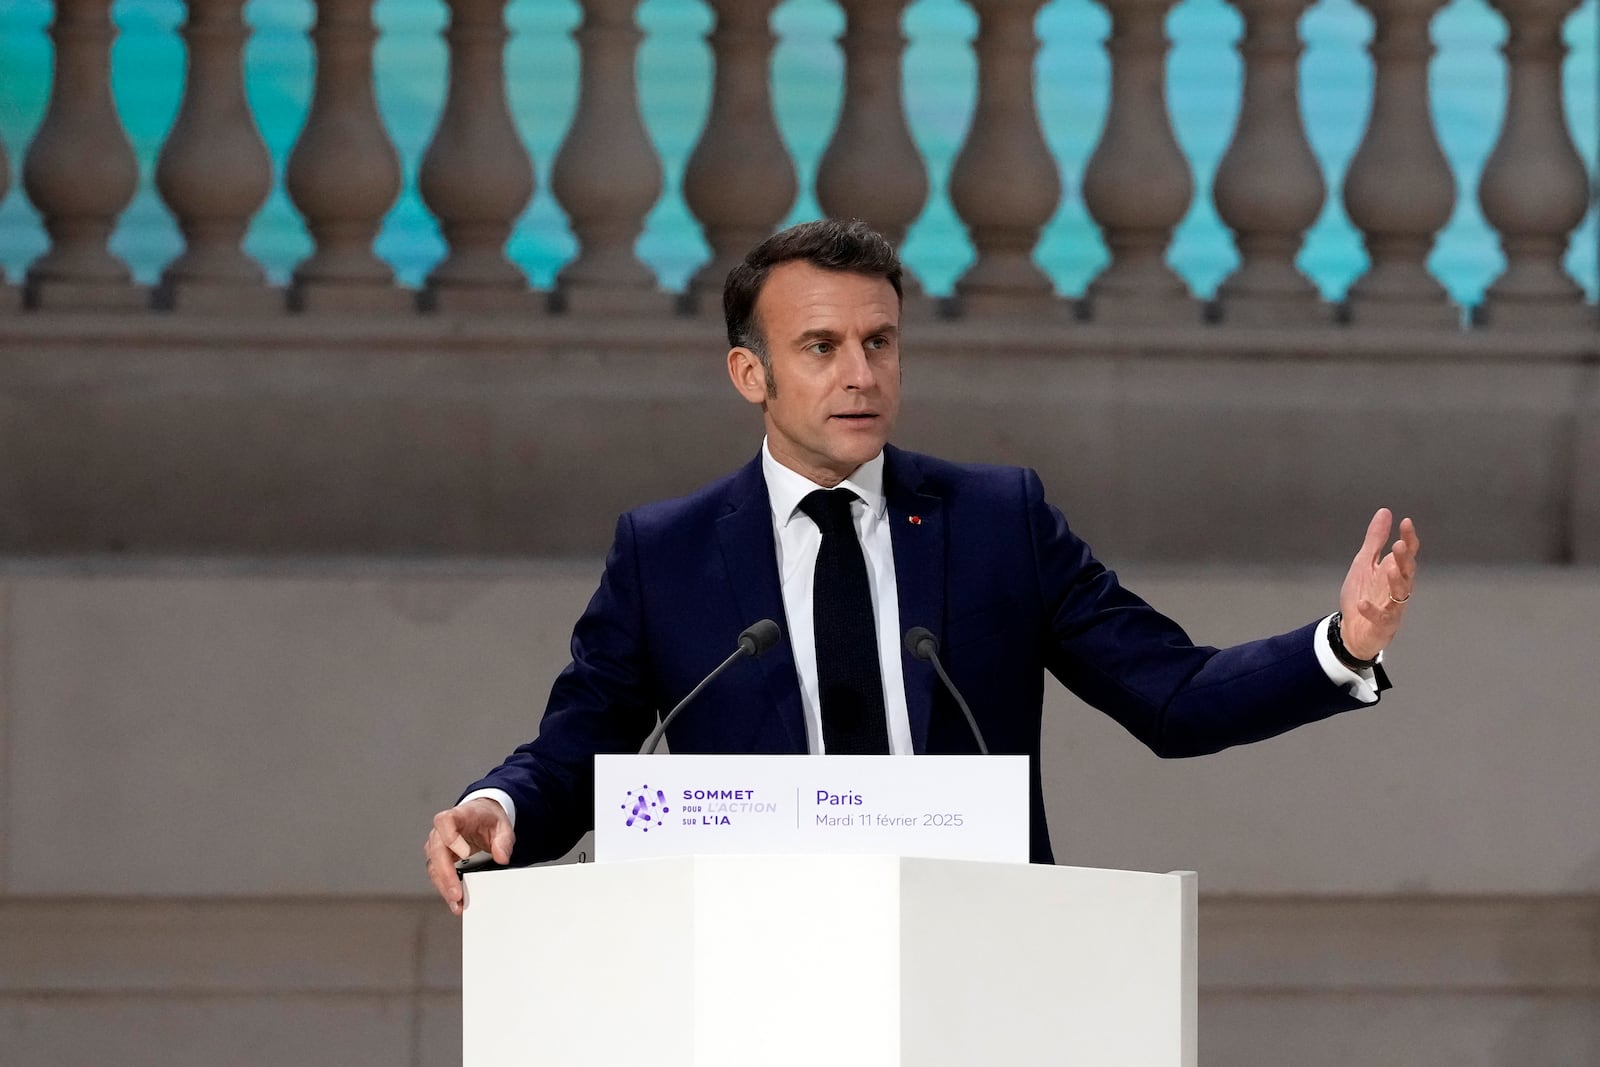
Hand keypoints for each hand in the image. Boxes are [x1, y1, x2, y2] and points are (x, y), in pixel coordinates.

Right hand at [423, 798, 514, 915]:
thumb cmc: (487, 819)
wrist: (482, 818)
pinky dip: (446, 889)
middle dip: (446, 874)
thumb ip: (503, 840)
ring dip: (444, 886)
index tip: (465, 854)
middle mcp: (441, 831)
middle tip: (457, 893)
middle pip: (436, 850)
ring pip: (434, 867)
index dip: (451, 837)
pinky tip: (456, 902)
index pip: (445, 822)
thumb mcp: (502, 825)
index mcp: (457, 816)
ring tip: (457, 903)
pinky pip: (438, 876)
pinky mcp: (439, 861)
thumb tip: (502, 857)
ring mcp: (437, 846)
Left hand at [1338, 508, 1419, 660]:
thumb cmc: (1363, 593)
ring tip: (1389, 569)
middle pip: (1407, 571)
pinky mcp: (1384, 624)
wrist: (1352, 628)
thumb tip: (1385, 513)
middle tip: (1399, 545)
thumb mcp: (1365, 562)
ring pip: (1401, 593)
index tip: (1406, 522)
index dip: (1409, 538)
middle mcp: (1398, 587)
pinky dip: (1372, 610)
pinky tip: (1363, 603)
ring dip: (1396, 581)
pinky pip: (1381, 617)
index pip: (1407, 552)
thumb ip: (1375, 540)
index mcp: (1394, 570)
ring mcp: (1393, 606)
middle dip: (1404, 559)